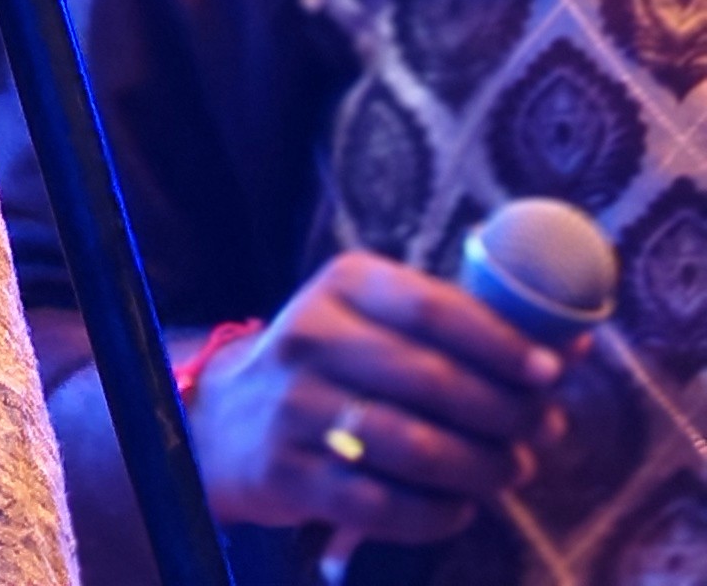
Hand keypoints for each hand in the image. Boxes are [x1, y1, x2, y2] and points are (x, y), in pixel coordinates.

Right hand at [186, 253, 562, 542]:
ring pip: (413, 447)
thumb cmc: (331, 363)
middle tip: (544, 432)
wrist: (229, 419)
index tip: (549, 374)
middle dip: (503, 413)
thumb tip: (569, 341)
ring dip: (481, 468)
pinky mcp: (290, 473)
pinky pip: (383, 505)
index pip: (432, 307)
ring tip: (513, 470)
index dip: (499, 343)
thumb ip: (460, 326)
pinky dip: (437, 513)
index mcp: (342, 285)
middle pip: (431, 381)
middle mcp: (313, 337)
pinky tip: (460, 507)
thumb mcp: (374, 318)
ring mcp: (295, 407)